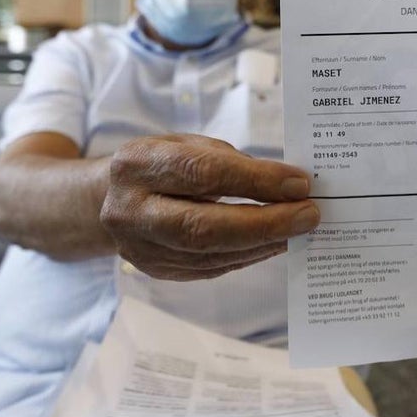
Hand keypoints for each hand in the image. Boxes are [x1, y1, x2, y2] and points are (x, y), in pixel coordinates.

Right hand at [100, 134, 318, 280]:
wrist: (107, 200)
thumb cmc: (159, 164)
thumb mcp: (185, 144)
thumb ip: (228, 162)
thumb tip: (286, 184)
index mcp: (137, 165)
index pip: (202, 173)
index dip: (255, 180)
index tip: (298, 183)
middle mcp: (131, 211)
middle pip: (203, 227)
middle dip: (264, 223)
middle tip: (309, 215)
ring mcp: (140, 248)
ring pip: (209, 254)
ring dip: (263, 243)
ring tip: (299, 229)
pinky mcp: (156, 271)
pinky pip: (210, 268)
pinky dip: (248, 256)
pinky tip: (274, 243)